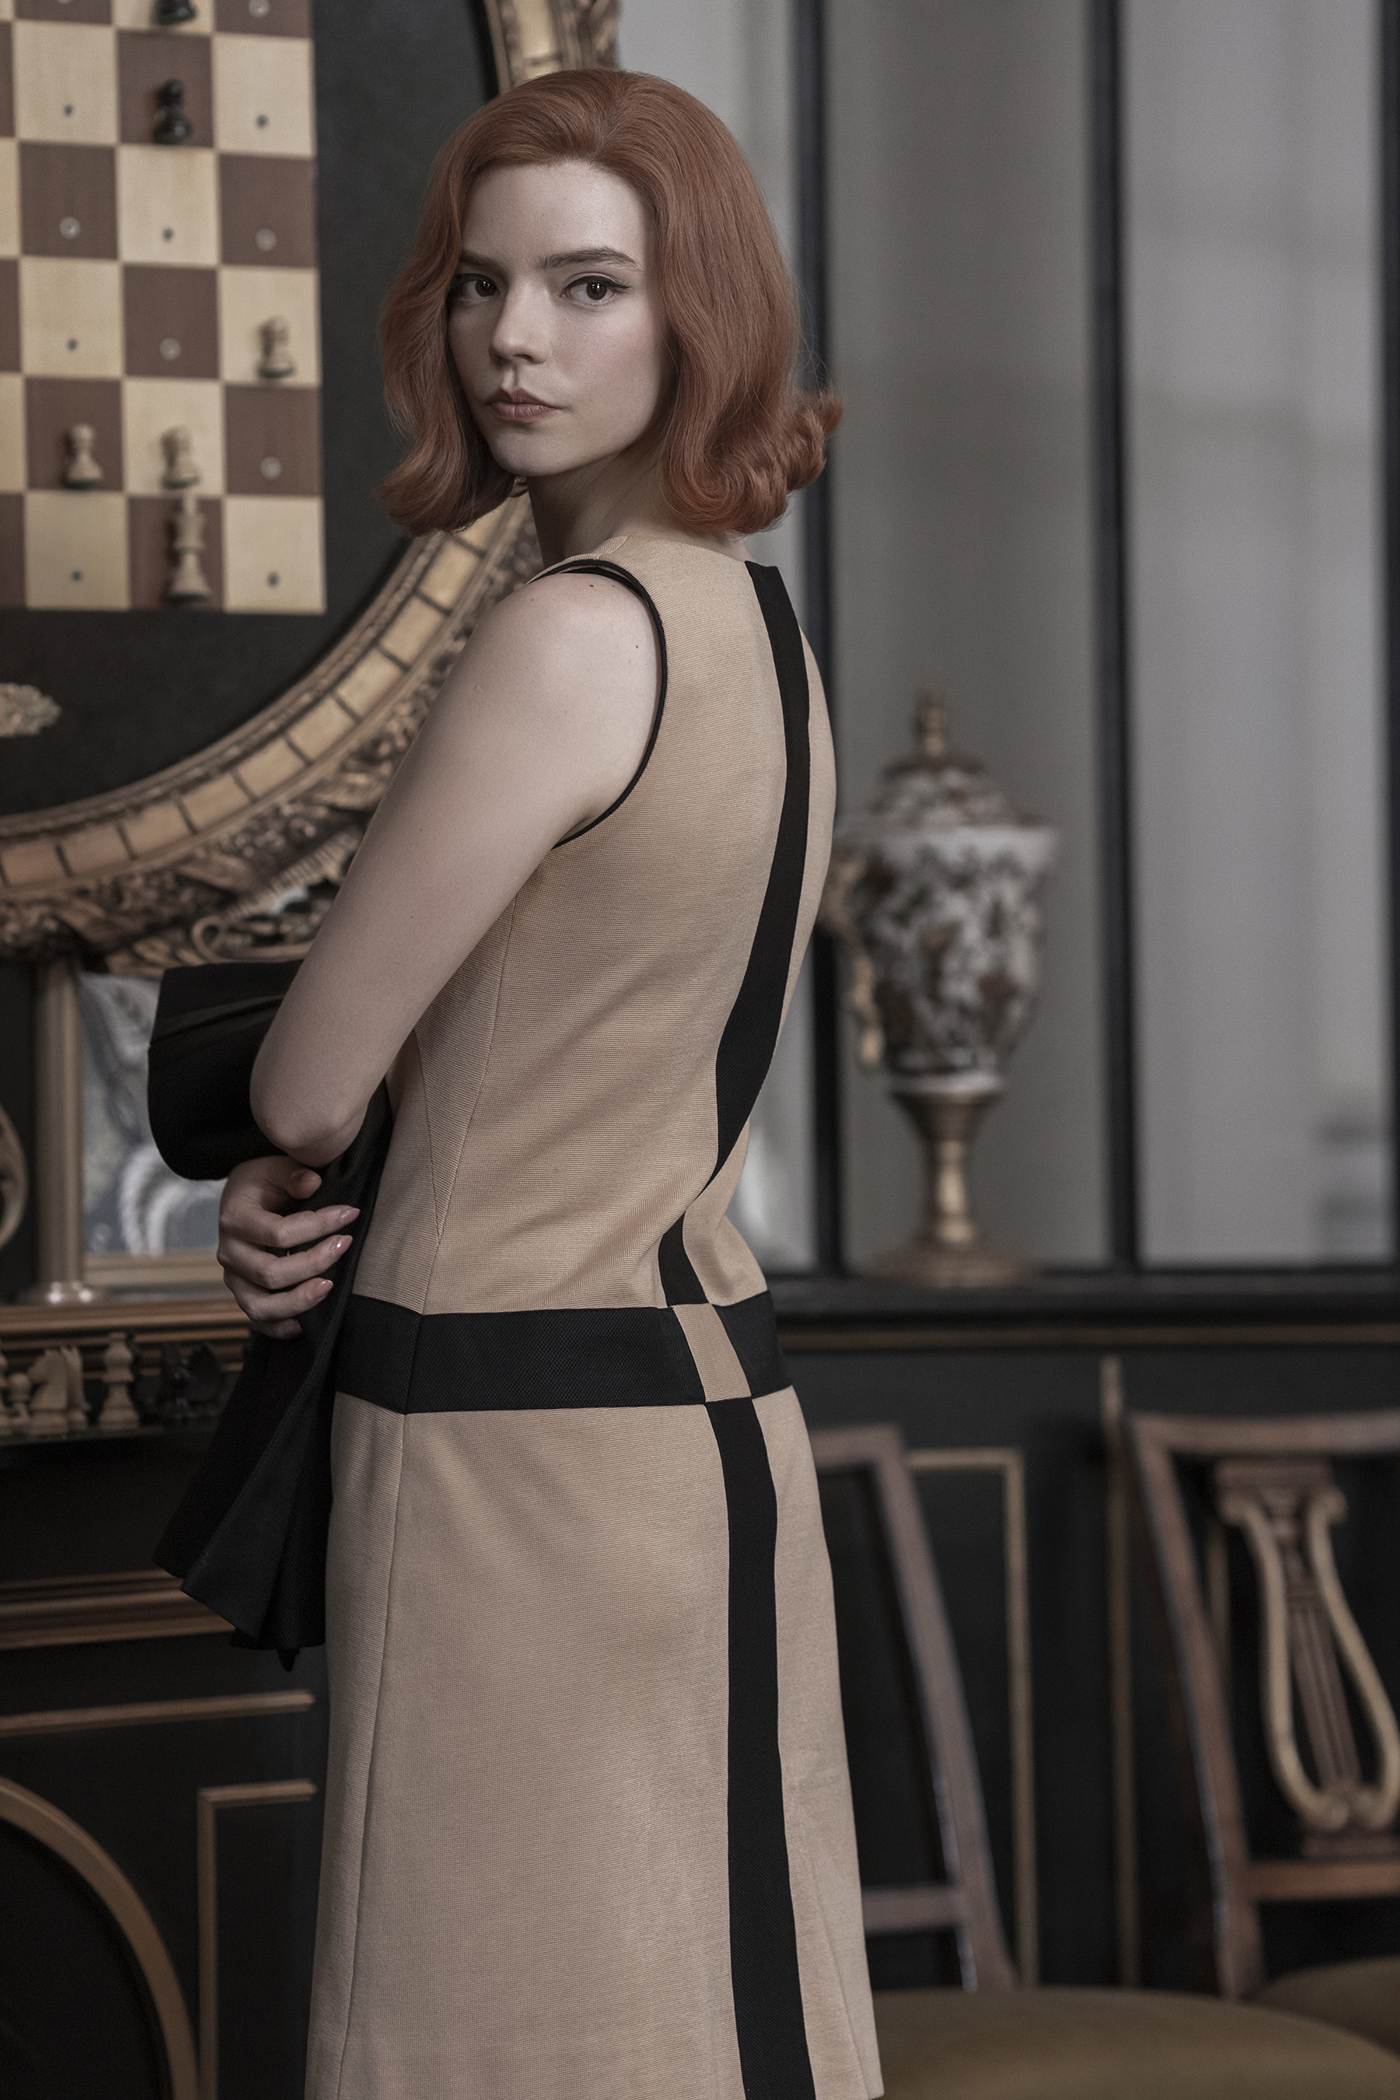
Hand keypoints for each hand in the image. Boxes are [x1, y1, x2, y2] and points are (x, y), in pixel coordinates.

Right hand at [216, 1155, 360, 1339]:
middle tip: (345, 1245)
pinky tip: (307, 1321)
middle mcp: (229, 1252)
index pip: (278, 1232)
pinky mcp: (244, 1294)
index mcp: (235, 1218)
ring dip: (299, 1301)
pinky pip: (259, 1322)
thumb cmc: (265, 1182)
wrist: (245, 1198)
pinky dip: (282, 1327)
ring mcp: (234, 1278)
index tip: (349, 1213)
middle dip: (315, 1262)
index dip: (318, 1225)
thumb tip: (311, 1183)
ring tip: (329, 1286)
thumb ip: (293, 1173)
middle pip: (270, 1273)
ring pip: (260, 1306)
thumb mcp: (276, 1167)